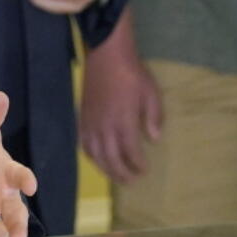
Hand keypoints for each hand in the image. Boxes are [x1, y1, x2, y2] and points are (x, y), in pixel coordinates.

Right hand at [80, 9, 160, 183]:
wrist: (106, 55)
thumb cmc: (133, 73)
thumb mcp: (151, 93)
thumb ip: (153, 117)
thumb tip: (154, 139)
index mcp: (123, 121)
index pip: (130, 151)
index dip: (138, 164)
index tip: (145, 170)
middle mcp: (104, 126)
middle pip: (111, 158)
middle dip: (122, 173)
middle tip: (132, 181)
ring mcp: (91, 123)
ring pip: (95, 154)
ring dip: (106, 169)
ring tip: (116, 176)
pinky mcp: (83, 117)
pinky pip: (84, 143)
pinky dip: (91, 156)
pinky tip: (98, 159)